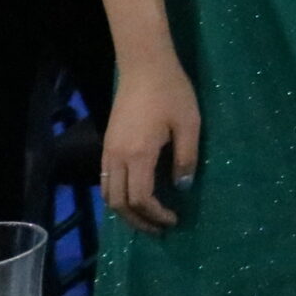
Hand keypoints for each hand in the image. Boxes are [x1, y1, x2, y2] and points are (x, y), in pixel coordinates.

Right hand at [101, 54, 200, 232]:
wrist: (144, 66)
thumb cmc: (171, 91)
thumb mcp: (189, 123)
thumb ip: (186, 158)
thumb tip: (182, 188)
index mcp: (138, 154)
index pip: (140, 199)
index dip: (155, 215)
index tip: (173, 220)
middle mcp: (116, 157)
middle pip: (118, 204)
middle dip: (138, 221)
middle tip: (159, 229)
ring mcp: (108, 151)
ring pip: (108, 194)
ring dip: (126, 211)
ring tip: (147, 218)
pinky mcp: (107, 144)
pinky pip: (106, 180)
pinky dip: (118, 196)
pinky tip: (136, 195)